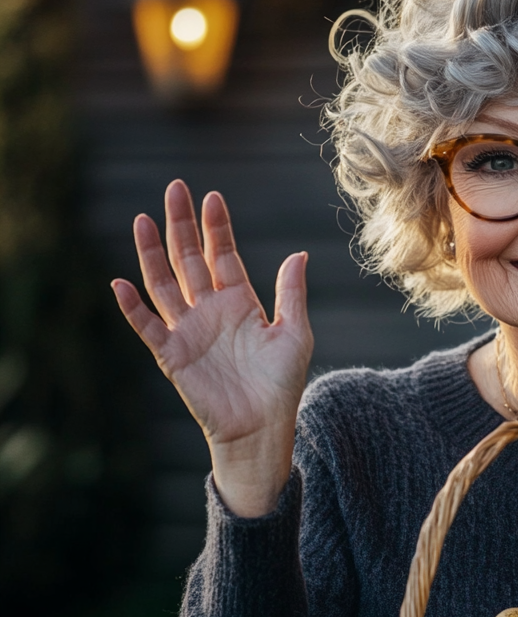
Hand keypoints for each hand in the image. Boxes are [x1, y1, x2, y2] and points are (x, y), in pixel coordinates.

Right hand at [112, 180, 313, 516]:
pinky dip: (132, 307)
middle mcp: (210, 310)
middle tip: (175, 189)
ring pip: (164, 283)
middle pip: (189, 259)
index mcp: (239, 302)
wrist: (263, 428)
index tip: (211, 197)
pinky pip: (146, 326)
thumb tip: (299, 253)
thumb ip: (291, 293)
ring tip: (144, 219)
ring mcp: (188, 330)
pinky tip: (120, 283)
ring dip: (152, 254)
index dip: (216, 227)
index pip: (223, 255)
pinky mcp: (172, 355)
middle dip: (181, 225)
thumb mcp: (295, 333)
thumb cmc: (282, 383)